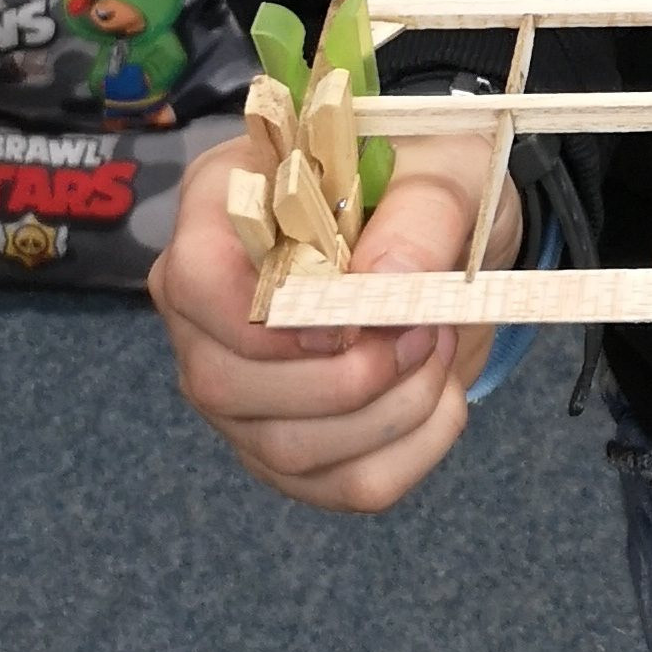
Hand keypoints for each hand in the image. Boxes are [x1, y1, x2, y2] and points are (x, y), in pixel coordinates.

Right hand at [151, 124, 519, 513]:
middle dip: (346, 377)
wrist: (457, 233)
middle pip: (224, 384)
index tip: (353, 321)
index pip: (194, 280)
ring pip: (285, 449)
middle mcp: (206, 308)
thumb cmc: (432, 179)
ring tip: (439, 345)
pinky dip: (412, 450)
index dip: (268, 320)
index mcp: (224, 209)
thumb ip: (423, 211)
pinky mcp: (286, 444)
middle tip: (425, 328)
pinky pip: (340, 486)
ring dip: (390, 410)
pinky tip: (441, 394)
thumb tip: (388, 278)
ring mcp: (238, 386)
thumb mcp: (450, 165)